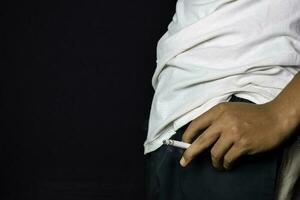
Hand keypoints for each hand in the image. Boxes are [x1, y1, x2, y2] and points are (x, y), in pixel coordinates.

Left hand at [179, 101, 296, 169]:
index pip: (196, 124)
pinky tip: (227, 165)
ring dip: (214, 162)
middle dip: (190, 154)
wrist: (276, 117)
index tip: (184, 144)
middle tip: (184, 162)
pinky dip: (225, 164)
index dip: (187, 136)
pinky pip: (227, 159)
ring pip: (214, 153)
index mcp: (219, 110)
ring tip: (217, 165)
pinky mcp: (243, 144)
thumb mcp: (230, 110)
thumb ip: (216, 119)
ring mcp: (233, 133)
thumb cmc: (252, 115)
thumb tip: (201, 136)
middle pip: (200, 141)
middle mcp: (224, 120)